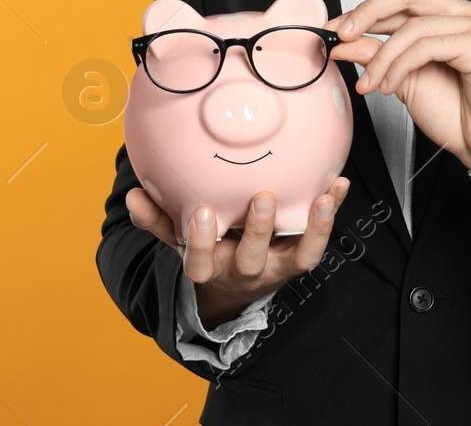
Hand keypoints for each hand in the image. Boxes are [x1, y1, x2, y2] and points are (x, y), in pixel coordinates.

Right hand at [125, 176, 349, 329]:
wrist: (236, 286)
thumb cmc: (206, 250)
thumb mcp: (177, 238)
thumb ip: (156, 218)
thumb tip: (132, 195)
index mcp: (210, 268)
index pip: (201, 263)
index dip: (202, 241)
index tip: (201, 212)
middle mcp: (244, 271)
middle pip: (251, 259)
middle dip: (258, 231)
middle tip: (263, 198)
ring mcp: (276, 268)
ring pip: (297, 256)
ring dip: (312, 227)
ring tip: (322, 198)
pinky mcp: (299, 261)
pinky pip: (318, 242)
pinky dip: (329, 216)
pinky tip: (338, 185)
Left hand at [329, 0, 470, 176]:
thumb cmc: (458, 116)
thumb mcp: (404, 79)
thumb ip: (376, 56)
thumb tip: (342, 42)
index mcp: (452, 17)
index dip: (367, 10)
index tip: (337, 27)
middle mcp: (467, 15)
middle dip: (368, 13)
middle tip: (341, 35)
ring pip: (413, 26)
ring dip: (381, 57)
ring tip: (368, 84)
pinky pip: (426, 46)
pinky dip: (399, 67)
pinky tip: (388, 87)